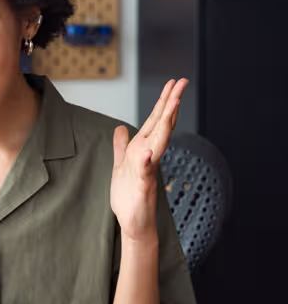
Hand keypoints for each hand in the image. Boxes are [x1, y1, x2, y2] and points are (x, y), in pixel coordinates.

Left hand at [110, 79, 187, 243]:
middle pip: (162, 125)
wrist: (133, 222)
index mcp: (143, 149)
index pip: (155, 121)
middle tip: (182, 82)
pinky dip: (147, 161)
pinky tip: (149, 150)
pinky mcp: (143, 186)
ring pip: (159, 142)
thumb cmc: (129, 196)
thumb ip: (121, 146)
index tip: (173, 83)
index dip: (163, 102)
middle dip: (171, 103)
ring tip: (174, 103)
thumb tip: (121, 127)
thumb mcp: (121, 165)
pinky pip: (146, 171)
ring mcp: (148, 169)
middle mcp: (149, 155)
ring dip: (166, 123)